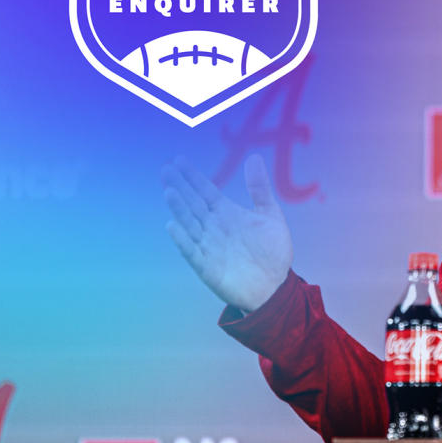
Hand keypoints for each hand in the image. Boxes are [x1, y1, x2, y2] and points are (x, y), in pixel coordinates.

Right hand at [162, 154, 292, 312]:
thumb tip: (253, 157)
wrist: (276, 286)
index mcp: (227, 213)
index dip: (193, 176)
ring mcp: (209, 246)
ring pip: (190, 224)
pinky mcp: (208, 266)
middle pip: (193, 203)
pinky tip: (173, 226)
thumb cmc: (272, 251)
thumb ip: (259, 188)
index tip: (179, 159)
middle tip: (165, 169)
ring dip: (179, 209)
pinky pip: (192, 251)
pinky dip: (183, 239)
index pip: (205, 191)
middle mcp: (214, 227)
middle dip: (180, 187)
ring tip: (169, 192)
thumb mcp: (270, 215)